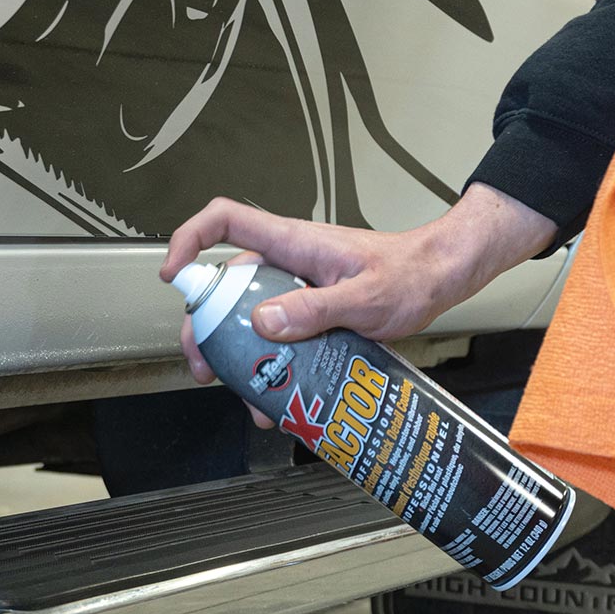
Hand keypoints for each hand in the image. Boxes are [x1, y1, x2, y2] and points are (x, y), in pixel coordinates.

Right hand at [159, 185, 555, 422]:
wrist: (441, 277)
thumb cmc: (411, 275)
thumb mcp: (367, 297)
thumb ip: (316, 309)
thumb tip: (264, 323)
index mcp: (293, 244)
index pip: (225, 220)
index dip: (189, 239)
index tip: (174, 276)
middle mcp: (287, 263)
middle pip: (225, 285)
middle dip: (206, 327)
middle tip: (205, 366)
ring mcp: (297, 287)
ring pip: (248, 318)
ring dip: (239, 356)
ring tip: (246, 392)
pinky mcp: (310, 311)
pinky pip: (277, 334)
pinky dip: (270, 363)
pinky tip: (278, 393)